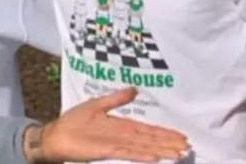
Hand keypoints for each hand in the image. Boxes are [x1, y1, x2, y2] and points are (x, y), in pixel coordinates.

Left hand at [24, 87, 188, 162]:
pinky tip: (155, 156)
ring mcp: (116, 144)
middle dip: (168, 142)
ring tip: (179, 153)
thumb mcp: (96, 104)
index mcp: (121, 125)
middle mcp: (122, 136)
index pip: (147, 129)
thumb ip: (116, 99)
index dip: (164, 132)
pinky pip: (128, 153)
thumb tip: (135, 89)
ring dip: (161, 150)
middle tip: (188, 146)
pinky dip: (142, 154)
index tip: (181, 135)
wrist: (56, 134)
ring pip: (144, 147)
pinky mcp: (107, 150)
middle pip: (150, 139)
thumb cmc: (74, 120)